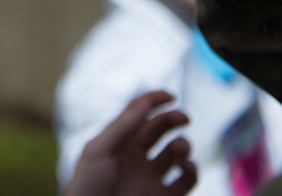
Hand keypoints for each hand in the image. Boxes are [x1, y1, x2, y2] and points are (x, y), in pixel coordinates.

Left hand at [66, 91, 196, 195]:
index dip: (154, 100)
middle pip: (160, 128)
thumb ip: (122, 127)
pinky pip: (187, 179)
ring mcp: (151, 177)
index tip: (171, 96)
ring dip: (183, 145)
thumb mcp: (99, 151)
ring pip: (176, 153)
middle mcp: (136, 157)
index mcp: (118, 142)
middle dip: (173, 119)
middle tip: (184, 118)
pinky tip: (183, 167)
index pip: (138, 113)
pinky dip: (192, 169)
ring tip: (179, 151)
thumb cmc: (89, 187)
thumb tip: (144, 104)